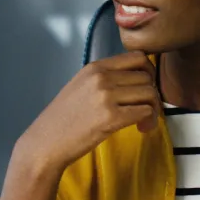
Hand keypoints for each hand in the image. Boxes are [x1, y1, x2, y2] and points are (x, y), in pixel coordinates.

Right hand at [19, 51, 160, 173]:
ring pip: (150, 93)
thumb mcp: (80, 86)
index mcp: (95, 67)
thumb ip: (104, 78)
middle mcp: (101, 77)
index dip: (148, 72)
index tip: (143, 88)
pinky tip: (140, 128)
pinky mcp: (111, 118)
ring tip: (144, 122)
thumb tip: (135, 79)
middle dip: (152, 93)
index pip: (137, 57)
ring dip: (153, 109)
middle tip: (145, 110)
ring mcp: (106, 96)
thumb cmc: (63, 119)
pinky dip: (149, 120)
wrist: (46, 142)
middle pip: (146, 76)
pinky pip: (145, 111)